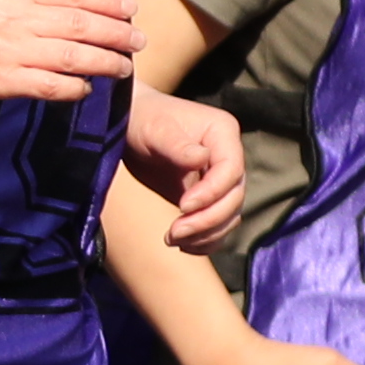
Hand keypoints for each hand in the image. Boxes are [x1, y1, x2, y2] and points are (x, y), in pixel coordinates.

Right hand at [0, 0, 140, 103]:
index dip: (110, 2)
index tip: (132, 10)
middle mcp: (15, 17)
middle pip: (81, 24)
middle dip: (117, 33)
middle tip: (139, 41)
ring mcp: (9, 51)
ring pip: (72, 56)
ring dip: (106, 62)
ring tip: (124, 67)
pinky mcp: (2, 82)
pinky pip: (50, 86)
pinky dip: (74, 88)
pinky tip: (87, 88)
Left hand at [126, 86, 243, 247]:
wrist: (130, 124)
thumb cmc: (142, 119)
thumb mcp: (155, 129)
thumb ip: (177, 145)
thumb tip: (201, 159)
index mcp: (222, 133)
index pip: (231, 170)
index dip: (212, 192)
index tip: (182, 206)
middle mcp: (228, 156)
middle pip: (234, 197)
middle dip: (207, 220)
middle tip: (174, 232)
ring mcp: (219, 179)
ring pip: (229, 216)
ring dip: (205, 234)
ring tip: (171, 239)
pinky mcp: (206, 197)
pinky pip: (217, 225)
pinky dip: (204, 240)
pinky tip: (182, 245)